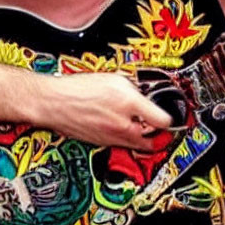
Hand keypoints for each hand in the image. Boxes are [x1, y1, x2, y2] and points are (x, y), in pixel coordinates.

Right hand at [31, 72, 173, 150]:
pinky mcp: (101, 144)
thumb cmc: (79, 88)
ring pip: (137, 145)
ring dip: (142, 137)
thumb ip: (136, 88)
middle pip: (154, 140)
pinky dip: (124, 138)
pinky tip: (118, 125)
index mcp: (130, 106)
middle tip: (157, 122)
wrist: (53, 102)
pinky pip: (120, 144)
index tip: (171, 114)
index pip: (163, 121)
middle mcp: (123, 126)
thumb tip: (147, 96)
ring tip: (138, 123)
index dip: (170, 117)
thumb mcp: (115, 79)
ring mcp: (112, 139)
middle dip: (158, 132)